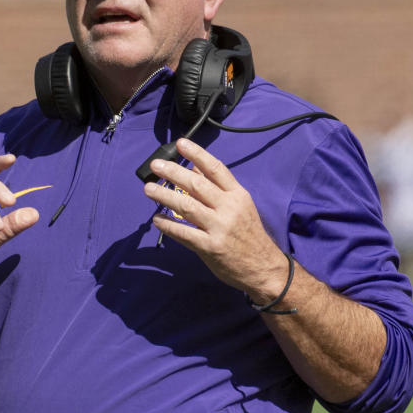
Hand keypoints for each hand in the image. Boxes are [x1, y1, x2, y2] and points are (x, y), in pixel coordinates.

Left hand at [143, 138, 288, 295]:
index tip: (180, 144)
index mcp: (237, 195)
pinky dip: (168, 225)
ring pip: (187, 206)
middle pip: (197, 185)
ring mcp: (219, 227)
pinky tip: (157, 219)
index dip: (197, 154)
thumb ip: (218, 187)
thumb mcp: (240, 206)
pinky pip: (183, 233)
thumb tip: (194, 167)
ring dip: (164, 196)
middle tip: (155, 166)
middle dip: (173, 173)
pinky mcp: (209, 247)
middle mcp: (229, 208)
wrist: (263, 268)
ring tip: (149, 189)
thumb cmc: (249, 234)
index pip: (215, 169)